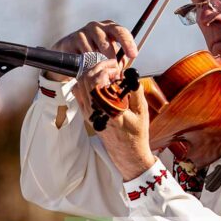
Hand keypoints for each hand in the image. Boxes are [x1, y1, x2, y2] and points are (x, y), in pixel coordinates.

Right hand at [46, 20, 138, 81]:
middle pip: (106, 42)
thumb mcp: (109, 54)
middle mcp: (98, 27)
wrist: (71, 50)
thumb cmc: (95, 52)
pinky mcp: (73, 39)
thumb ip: (118, 60)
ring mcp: (84, 32)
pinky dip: (85, 64)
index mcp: (110, 28)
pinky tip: (86, 66)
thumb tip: (123, 71)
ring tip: (98, 71)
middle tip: (112, 71)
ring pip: (93, 52)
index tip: (133, 54)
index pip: (121, 32)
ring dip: (96, 64)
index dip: (128, 43)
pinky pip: (81, 55)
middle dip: (111, 59)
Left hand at [77, 58, 156, 181]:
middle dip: (98, 67)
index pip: (96, 80)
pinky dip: (86, 84)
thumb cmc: (136, 134)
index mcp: (107, 108)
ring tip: (106, 74)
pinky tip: (100, 84)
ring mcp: (88, 113)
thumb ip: (135, 91)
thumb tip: (130, 74)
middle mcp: (94, 110)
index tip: (118, 67)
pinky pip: (79, 94)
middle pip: (85, 79)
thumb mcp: (141, 111)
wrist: (127, 153)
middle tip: (112, 66)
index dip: (106, 68)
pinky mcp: (87, 115)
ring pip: (80, 85)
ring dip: (91, 74)